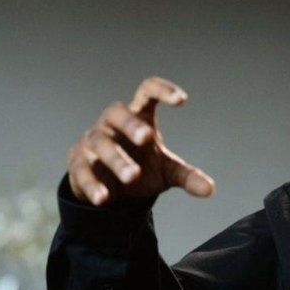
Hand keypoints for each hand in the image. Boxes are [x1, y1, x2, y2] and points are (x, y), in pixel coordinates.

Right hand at [66, 76, 215, 205]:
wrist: (109, 187)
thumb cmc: (141, 167)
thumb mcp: (166, 172)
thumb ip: (187, 176)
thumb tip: (210, 189)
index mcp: (138, 117)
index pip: (147, 92)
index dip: (162, 91)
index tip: (182, 100)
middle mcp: (113, 124)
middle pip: (117, 113)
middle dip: (130, 124)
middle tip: (147, 137)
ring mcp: (92, 142)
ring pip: (100, 143)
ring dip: (116, 160)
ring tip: (133, 176)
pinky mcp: (79, 163)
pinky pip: (83, 170)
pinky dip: (93, 184)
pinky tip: (104, 198)